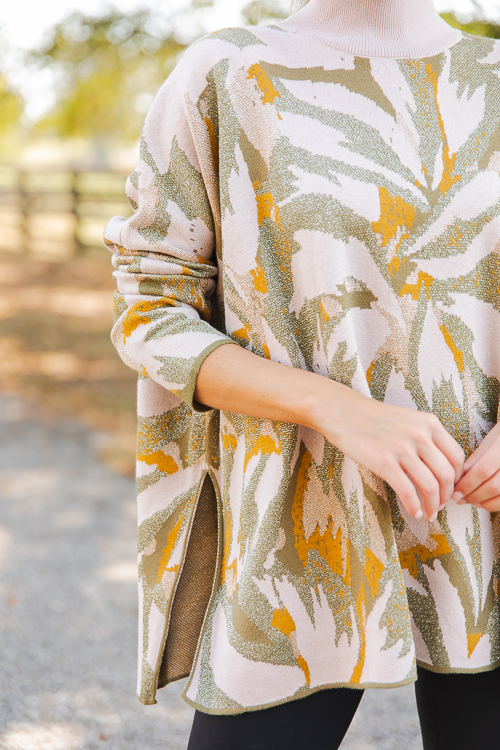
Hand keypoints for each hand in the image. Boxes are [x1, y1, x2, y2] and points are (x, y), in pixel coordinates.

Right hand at [310, 390, 464, 521]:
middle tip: (439, 506)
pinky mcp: (383, 462)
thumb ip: (426, 438)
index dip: (458, 479)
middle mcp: (419, 435)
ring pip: (430, 486)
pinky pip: (407, 491)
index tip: (451, 489)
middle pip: (447, 475)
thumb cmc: (373, 418)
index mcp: (429, 423)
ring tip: (427, 513)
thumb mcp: (408, 420)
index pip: (457, 457)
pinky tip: (413, 511)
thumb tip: (440, 469)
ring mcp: (402, 448)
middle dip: (446, 497)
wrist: (342, 411)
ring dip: (432, 506)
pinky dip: (413, 506)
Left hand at [451, 423, 499, 511]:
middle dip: (473, 495)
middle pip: (494, 486)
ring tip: (469, 500)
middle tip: (458, 498)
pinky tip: (483, 502)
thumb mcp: (489, 441)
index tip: (454, 492)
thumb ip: (476, 459)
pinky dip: (494, 504)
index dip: (467, 484)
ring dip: (483, 502)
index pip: (484, 470)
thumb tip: (459, 479)